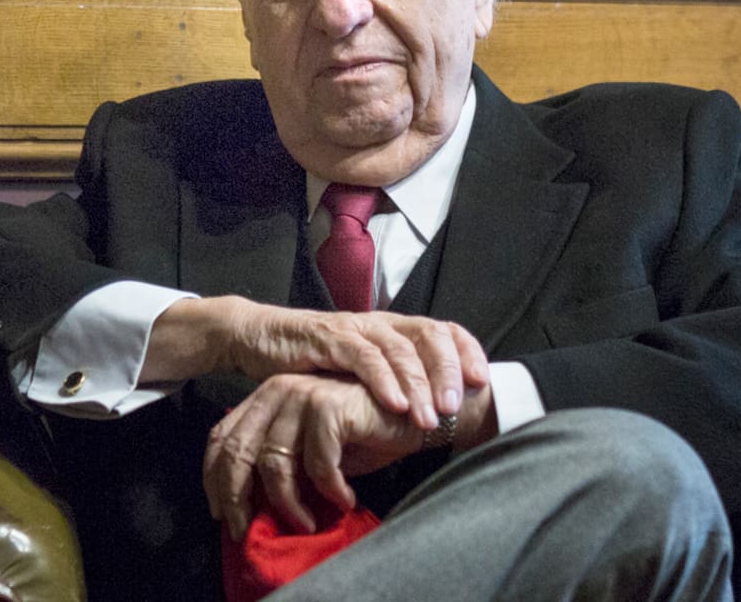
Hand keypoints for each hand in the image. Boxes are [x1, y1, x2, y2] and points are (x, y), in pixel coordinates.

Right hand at [146, 296, 488, 429]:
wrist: (257, 338)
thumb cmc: (313, 364)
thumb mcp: (359, 376)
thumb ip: (392, 384)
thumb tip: (435, 414)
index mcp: (395, 329)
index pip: (444, 330)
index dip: (467, 352)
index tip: (484, 383)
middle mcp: (381, 323)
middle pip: (429, 336)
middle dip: (448, 372)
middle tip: (456, 408)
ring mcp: (355, 328)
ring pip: (400, 348)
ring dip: (419, 384)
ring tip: (429, 417)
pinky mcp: (328, 336)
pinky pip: (362, 356)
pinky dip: (382, 380)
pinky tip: (395, 404)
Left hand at [203, 373, 422, 539]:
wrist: (414, 413)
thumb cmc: (363, 433)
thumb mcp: (310, 449)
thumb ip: (279, 462)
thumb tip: (247, 503)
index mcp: (266, 397)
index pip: (221, 437)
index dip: (216, 480)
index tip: (224, 514)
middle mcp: (277, 390)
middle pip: (238, 452)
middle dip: (240, 499)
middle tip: (250, 531)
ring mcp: (302, 394)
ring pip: (274, 464)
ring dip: (290, 504)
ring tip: (309, 522)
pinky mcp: (329, 406)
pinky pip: (316, 463)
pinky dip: (329, 489)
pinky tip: (344, 498)